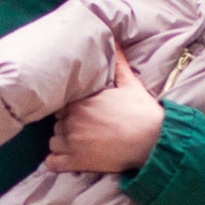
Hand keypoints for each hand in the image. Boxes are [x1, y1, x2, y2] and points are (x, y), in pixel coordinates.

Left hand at [49, 41, 164, 176]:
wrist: (152, 140)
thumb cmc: (142, 112)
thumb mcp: (130, 84)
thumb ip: (119, 64)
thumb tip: (116, 42)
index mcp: (81, 101)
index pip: (62, 104)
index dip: (70, 109)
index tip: (80, 114)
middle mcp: (73, 120)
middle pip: (57, 123)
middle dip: (66, 126)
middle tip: (81, 130)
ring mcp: (73, 142)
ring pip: (53, 141)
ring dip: (61, 143)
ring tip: (75, 145)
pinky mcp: (77, 161)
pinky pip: (53, 162)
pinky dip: (55, 162)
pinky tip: (62, 160)